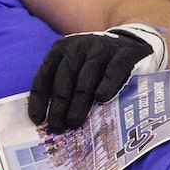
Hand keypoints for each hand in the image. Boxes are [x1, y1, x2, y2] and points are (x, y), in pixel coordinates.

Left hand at [25, 24, 169, 133]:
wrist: (132, 43)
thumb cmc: (98, 63)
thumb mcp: (76, 67)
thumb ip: (63, 84)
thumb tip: (51, 118)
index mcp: (60, 50)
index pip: (44, 76)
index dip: (39, 100)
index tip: (38, 120)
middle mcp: (77, 46)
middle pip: (63, 79)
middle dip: (58, 106)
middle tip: (57, 127)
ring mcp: (101, 48)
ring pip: (85, 78)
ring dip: (78, 102)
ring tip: (74, 122)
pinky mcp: (124, 53)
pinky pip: (114, 70)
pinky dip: (106, 85)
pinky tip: (101, 100)